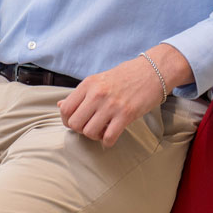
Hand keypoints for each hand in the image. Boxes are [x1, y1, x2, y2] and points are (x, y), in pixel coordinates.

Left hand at [58, 44, 191, 147]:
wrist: (151, 71)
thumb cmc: (124, 76)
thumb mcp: (98, 80)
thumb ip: (80, 94)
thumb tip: (60, 106)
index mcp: (88, 84)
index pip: (65, 108)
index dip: (67, 120)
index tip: (76, 121)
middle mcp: (97, 94)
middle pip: (75, 123)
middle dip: (80, 130)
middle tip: (90, 127)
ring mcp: (111, 104)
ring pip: (89, 132)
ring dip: (94, 136)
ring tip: (101, 130)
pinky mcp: (126, 114)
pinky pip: (109, 137)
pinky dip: (107, 142)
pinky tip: (111, 136)